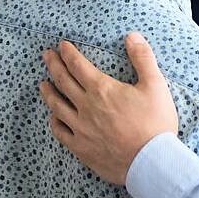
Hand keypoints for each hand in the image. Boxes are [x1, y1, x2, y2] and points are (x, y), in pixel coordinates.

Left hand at [40, 32, 178, 184]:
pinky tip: (53, 117)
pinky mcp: (81, 148)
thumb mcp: (156, 85)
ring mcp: (80, 128)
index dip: (68, 53)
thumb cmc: (155, 122)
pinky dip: (54, 121)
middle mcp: (86, 106)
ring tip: (43, 84)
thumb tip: (132, 36)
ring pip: (57, 106)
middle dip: (53, 66)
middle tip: (46, 56)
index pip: (78, 66)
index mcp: (102, 89)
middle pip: (63, 82)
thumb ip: (143, 58)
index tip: (61, 45)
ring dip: (48, 92)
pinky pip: (60, 132)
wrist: (150, 161)